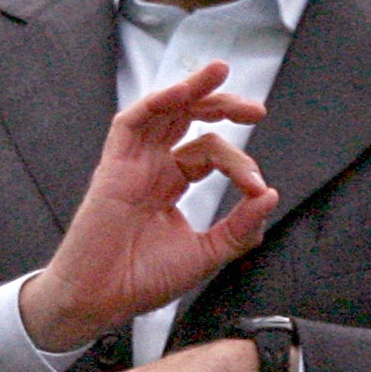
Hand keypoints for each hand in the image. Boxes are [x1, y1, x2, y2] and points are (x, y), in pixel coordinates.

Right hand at [18, 61, 277, 350]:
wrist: (101, 299)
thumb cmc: (141, 280)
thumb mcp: (206, 254)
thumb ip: (239, 228)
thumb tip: (269, 196)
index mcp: (171, 184)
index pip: (211, 154)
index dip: (239, 164)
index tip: (255, 188)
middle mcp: (152, 168)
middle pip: (188, 120)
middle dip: (223, 106)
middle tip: (255, 109)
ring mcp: (133, 164)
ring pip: (163, 111)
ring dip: (192, 88)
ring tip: (220, 72)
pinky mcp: (114, 166)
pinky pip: (133, 122)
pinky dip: (157, 102)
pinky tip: (183, 92)